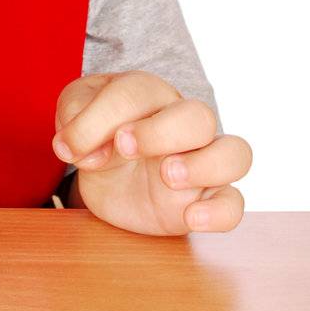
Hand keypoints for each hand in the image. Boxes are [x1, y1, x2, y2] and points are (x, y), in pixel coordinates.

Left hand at [52, 71, 252, 235]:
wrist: (108, 177)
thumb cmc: (97, 135)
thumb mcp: (73, 117)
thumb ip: (74, 120)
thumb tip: (81, 147)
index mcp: (148, 93)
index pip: (136, 92)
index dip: (103, 118)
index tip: (75, 146)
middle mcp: (183, 122)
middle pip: (198, 115)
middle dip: (160, 132)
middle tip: (124, 148)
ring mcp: (201, 161)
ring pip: (235, 153)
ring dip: (205, 164)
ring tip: (167, 176)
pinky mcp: (206, 199)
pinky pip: (234, 204)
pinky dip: (220, 212)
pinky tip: (191, 218)